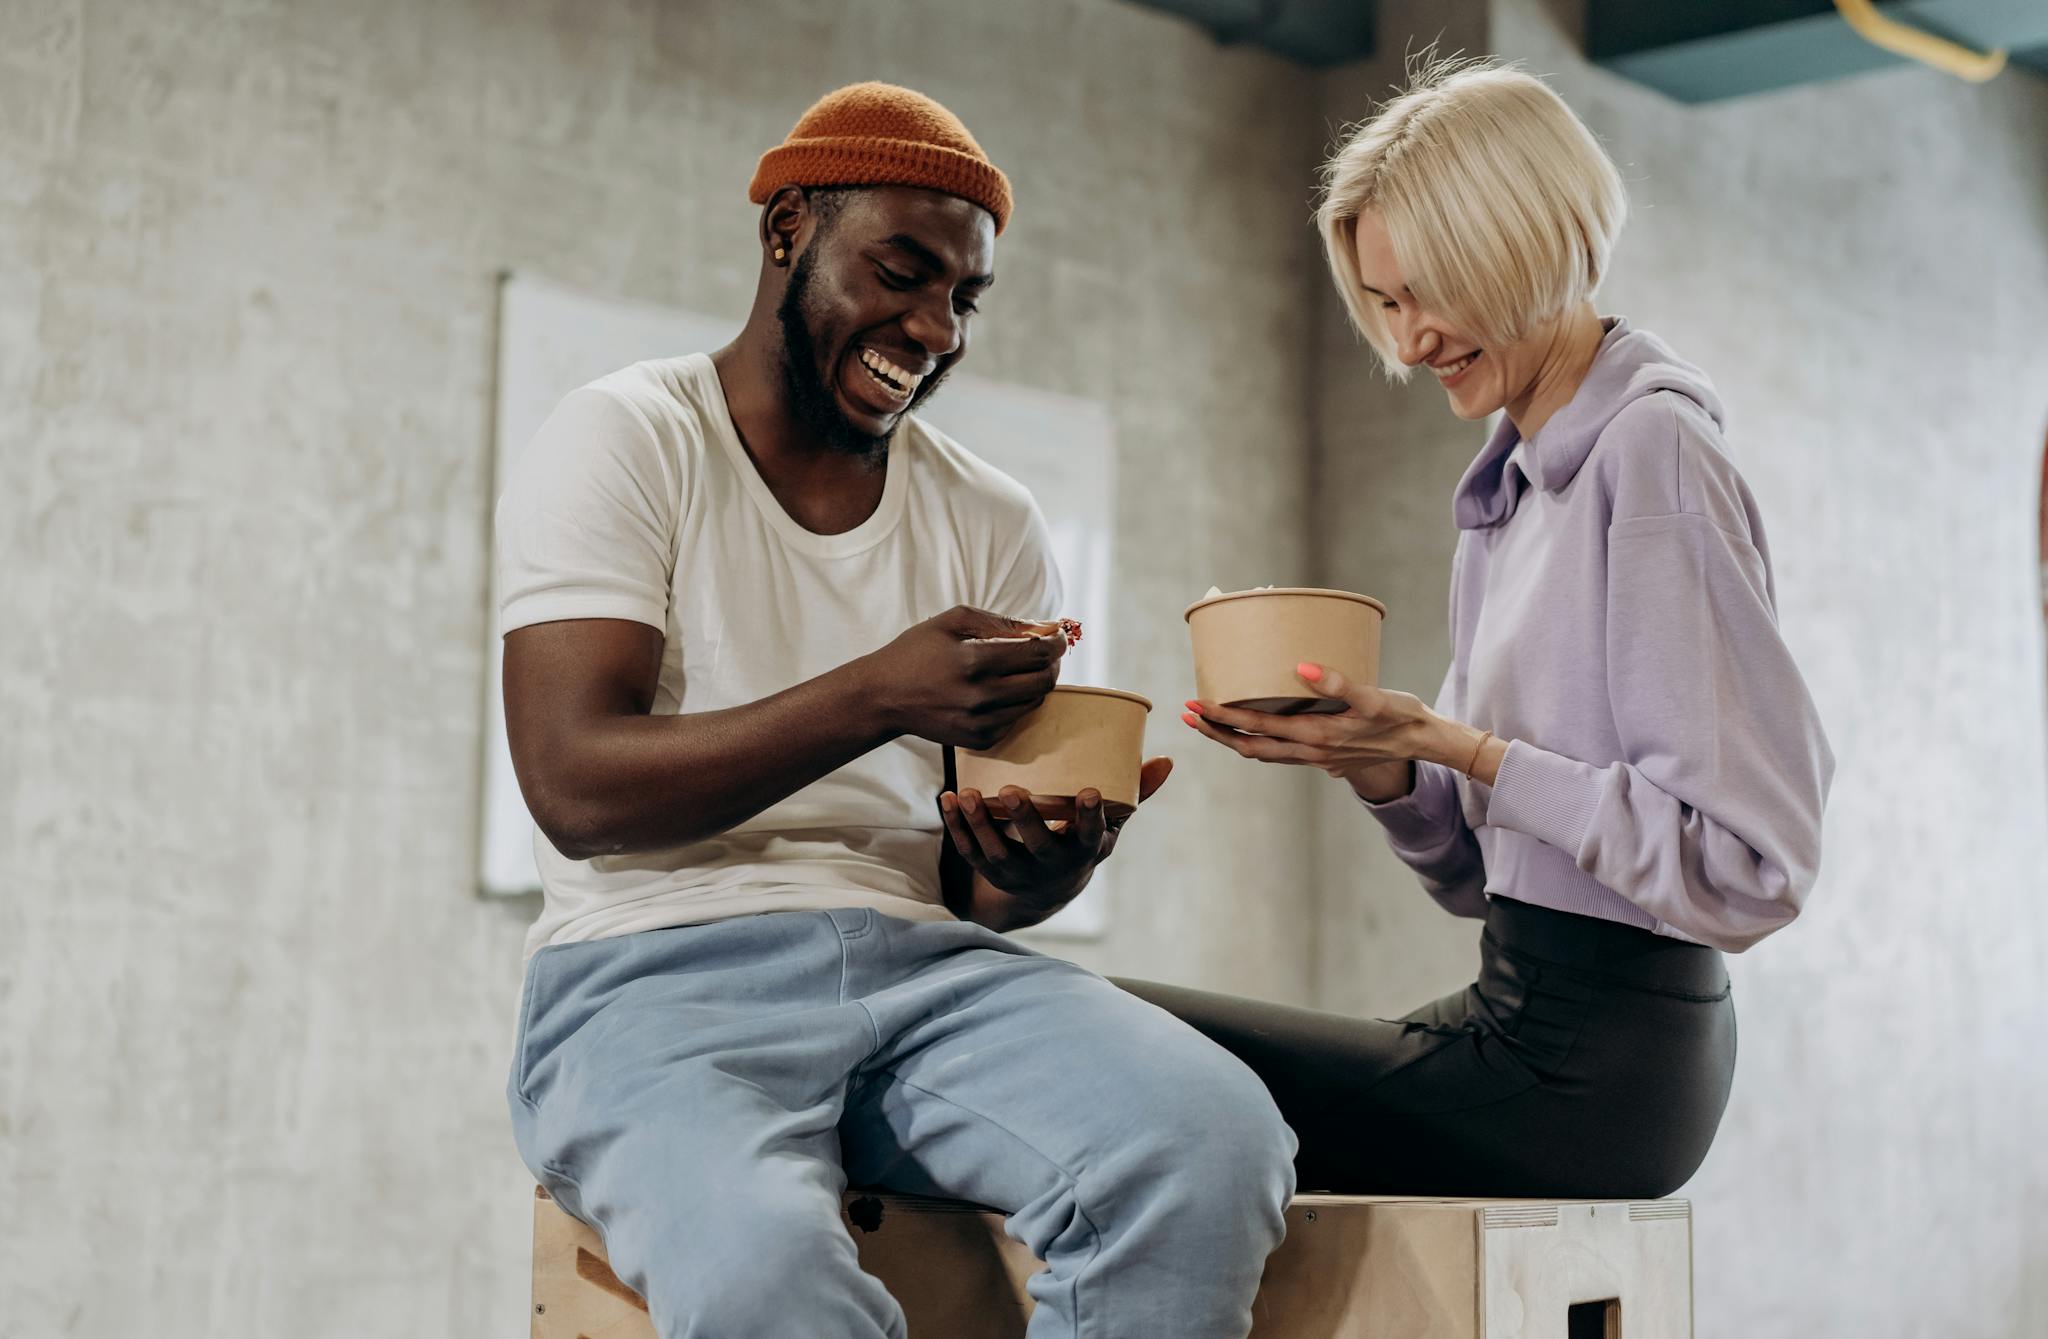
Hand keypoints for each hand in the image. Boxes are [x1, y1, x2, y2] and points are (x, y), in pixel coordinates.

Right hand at [864, 606, 1067, 748]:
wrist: (884, 697)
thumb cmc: (917, 652)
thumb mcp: (952, 621)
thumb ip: (1001, 621)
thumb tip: (1044, 628)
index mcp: (974, 660)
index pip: (1038, 653)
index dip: (1057, 642)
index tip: (1058, 635)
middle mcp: (981, 696)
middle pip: (1043, 680)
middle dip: (1051, 662)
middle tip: (1043, 651)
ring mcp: (981, 723)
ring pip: (1034, 702)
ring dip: (1034, 682)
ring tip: (1017, 668)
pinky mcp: (979, 740)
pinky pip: (1016, 720)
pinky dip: (1016, 703)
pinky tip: (996, 691)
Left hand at [940, 758, 1173, 923]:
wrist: (1048, 891)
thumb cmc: (1080, 841)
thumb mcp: (1109, 824)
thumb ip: (1134, 792)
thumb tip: (1167, 760)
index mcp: (1083, 851)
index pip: (1089, 836)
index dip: (1089, 817)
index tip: (1089, 792)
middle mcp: (1051, 866)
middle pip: (1038, 846)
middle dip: (1024, 820)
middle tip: (1012, 791)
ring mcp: (1018, 873)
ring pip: (996, 853)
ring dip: (980, 824)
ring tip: (967, 794)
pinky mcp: (989, 871)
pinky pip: (970, 852)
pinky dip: (957, 827)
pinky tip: (947, 800)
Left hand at [1181, 663, 1460, 781]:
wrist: (1424, 743)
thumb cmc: (1401, 716)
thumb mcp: (1374, 698)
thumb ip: (1339, 683)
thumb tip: (1303, 668)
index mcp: (1315, 738)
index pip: (1256, 728)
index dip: (1223, 717)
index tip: (1196, 703)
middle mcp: (1309, 752)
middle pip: (1249, 746)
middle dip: (1215, 731)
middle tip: (1186, 712)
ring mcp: (1315, 758)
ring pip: (1262, 753)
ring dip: (1232, 738)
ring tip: (1207, 722)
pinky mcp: (1323, 756)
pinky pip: (1278, 752)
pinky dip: (1255, 742)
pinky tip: (1248, 730)